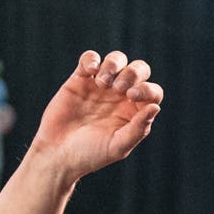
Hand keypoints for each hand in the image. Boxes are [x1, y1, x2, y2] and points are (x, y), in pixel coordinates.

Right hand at [33, 50, 162, 178]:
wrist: (58, 152)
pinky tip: (90, 71)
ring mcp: (101, 86)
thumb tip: (156, 107)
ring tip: (102, 83)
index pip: (153, 92)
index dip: (147, 89)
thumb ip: (139, 128)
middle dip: (133, 73)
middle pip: (139, 70)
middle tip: (118, 88)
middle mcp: (121, 97)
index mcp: (135, 112)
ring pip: (117, 59)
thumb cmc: (91, 154)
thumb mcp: (118, 146)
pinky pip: (90, 58)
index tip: (132, 96)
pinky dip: (92, 59)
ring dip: (113, 64)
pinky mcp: (80, 79)